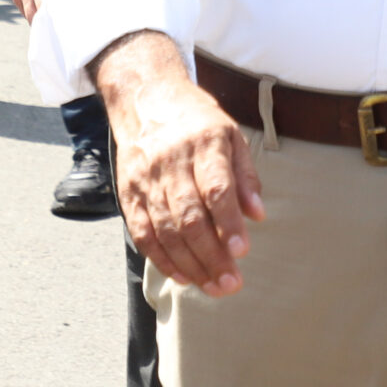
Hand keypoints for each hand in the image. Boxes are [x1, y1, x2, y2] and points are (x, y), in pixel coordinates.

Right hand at [94, 30, 262, 296]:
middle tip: (231, 284)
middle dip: (211, 256)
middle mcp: (172, 162)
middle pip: (190, 216)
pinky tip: (183, 276)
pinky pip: (143, 233)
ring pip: (166, 230)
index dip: (228, 222)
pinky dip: (162, 259)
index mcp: (204, 144)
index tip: (242, 251)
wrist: (146, 99)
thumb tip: (257, 215)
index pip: (216, 189)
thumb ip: (245, 176)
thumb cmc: (198, 122)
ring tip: (213, 287)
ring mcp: (146, 178)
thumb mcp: (231, 135)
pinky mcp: (129, 192)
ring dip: (191, 264)